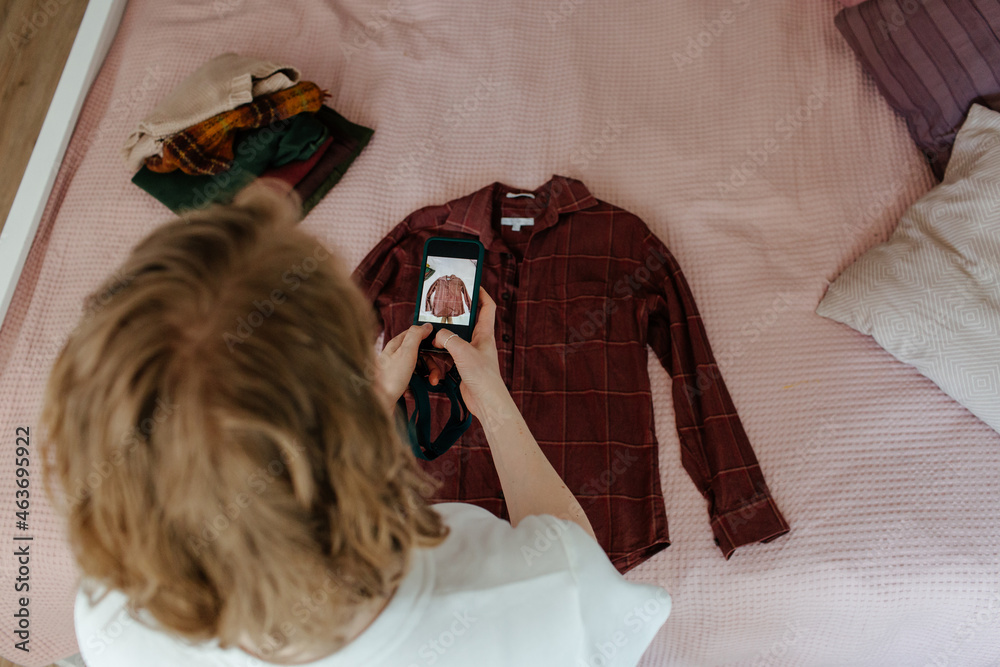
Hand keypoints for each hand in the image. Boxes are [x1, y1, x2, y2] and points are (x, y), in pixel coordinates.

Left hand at [374, 323, 433, 410]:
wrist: (377, 403)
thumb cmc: (389, 379)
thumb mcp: (406, 352)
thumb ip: (416, 336)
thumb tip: (426, 325)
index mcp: (397, 345)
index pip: (416, 335)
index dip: (429, 341)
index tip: (438, 349)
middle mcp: (396, 355)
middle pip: (420, 355)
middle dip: (430, 366)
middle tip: (434, 377)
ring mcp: (396, 370)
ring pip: (418, 369)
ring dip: (425, 378)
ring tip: (427, 386)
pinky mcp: (396, 382)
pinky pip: (412, 382)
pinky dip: (416, 387)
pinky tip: (412, 392)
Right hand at [430, 288, 507, 417]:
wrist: (486, 403)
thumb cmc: (483, 377)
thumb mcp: (463, 352)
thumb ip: (448, 339)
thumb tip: (437, 335)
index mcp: (485, 334)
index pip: (487, 307)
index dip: (481, 293)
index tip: (471, 284)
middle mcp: (479, 342)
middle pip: (468, 322)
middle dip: (455, 315)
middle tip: (442, 307)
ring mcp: (471, 355)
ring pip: (455, 340)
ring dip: (444, 337)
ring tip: (432, 332)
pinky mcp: (463, 367)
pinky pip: (449, 356)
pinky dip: (441, 355)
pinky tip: (432, 355)